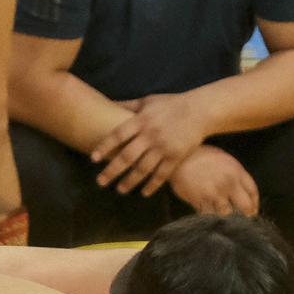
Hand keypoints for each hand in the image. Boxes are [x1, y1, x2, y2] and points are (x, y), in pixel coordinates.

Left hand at [91, 93, 207, 195]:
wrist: (200, 110)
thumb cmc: (172, 104)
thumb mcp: (148, 101)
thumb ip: (128, 105)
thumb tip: (108, 103)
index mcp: (141, 120)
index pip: (118, 135)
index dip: (105, 147)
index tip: (93, 159)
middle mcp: (151, 135)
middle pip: (127, 156)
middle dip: (112, 170)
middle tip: (100, 182)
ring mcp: (163, 147)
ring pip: (143, 169)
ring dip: (130, 181)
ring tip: (120, 190)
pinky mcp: (176, 156)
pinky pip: (161, 174)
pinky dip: (152, 185)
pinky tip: (144, 193)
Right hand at [168, 146, 259, 216]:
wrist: (180, 158)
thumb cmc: (202, 157)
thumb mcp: (224, 160)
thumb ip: (235, 175)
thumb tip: (241, 194)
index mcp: (236, 171)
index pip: (253, 192)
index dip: (254, 204)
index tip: (252, 211)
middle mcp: (228, 183)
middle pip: (245, 207)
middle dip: (245, 215)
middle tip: (242, 220)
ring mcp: (214, 193)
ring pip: (227, 215)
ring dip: (227, 219)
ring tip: (225, 221)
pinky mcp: (200, 201)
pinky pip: (209, 216)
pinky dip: (210, 220)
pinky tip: (209, 219)